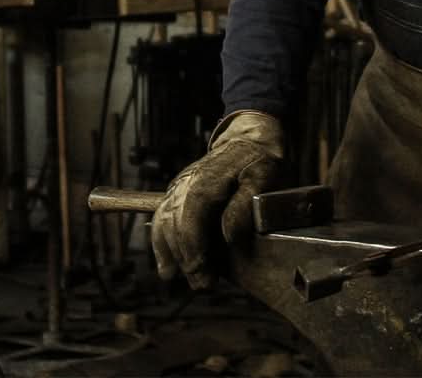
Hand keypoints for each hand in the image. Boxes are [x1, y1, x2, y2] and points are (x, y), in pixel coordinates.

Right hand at [150, 111, 283, 288]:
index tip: (204, 277)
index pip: (189, 221)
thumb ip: (244, 207)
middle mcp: (186, 184)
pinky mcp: (178, 191)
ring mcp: (179, 186)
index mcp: (205, 181)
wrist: (248, 139)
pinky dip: (160, 240)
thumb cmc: (257, 160)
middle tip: (201, 284)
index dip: (193, 253)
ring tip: (177, 276)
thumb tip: (228, 236)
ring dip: (168, 252)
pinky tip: (166, 264)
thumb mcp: (261, 179)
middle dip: (184, 259)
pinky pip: (161, 216)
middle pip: (173, 225)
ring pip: (162, 222)